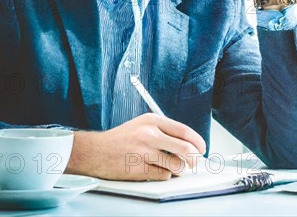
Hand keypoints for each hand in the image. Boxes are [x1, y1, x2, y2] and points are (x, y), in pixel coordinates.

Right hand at [65, 113, 205, 180]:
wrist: (95, 151)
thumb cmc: (121, 139)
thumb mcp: (143, 125)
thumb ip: (164, 132)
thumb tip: (189, 145)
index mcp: (152, 120)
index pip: (184, 131)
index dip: (198, 141)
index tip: (202, 148)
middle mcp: (149, 134)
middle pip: (185, 149)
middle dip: (195, 158)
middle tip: (195, 162)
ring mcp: (144, 152)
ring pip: (177, 165)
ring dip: (179, 169)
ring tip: (172, 167)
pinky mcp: (138, 168)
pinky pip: (163, 175)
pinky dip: (164, 175)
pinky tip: (156, 170)